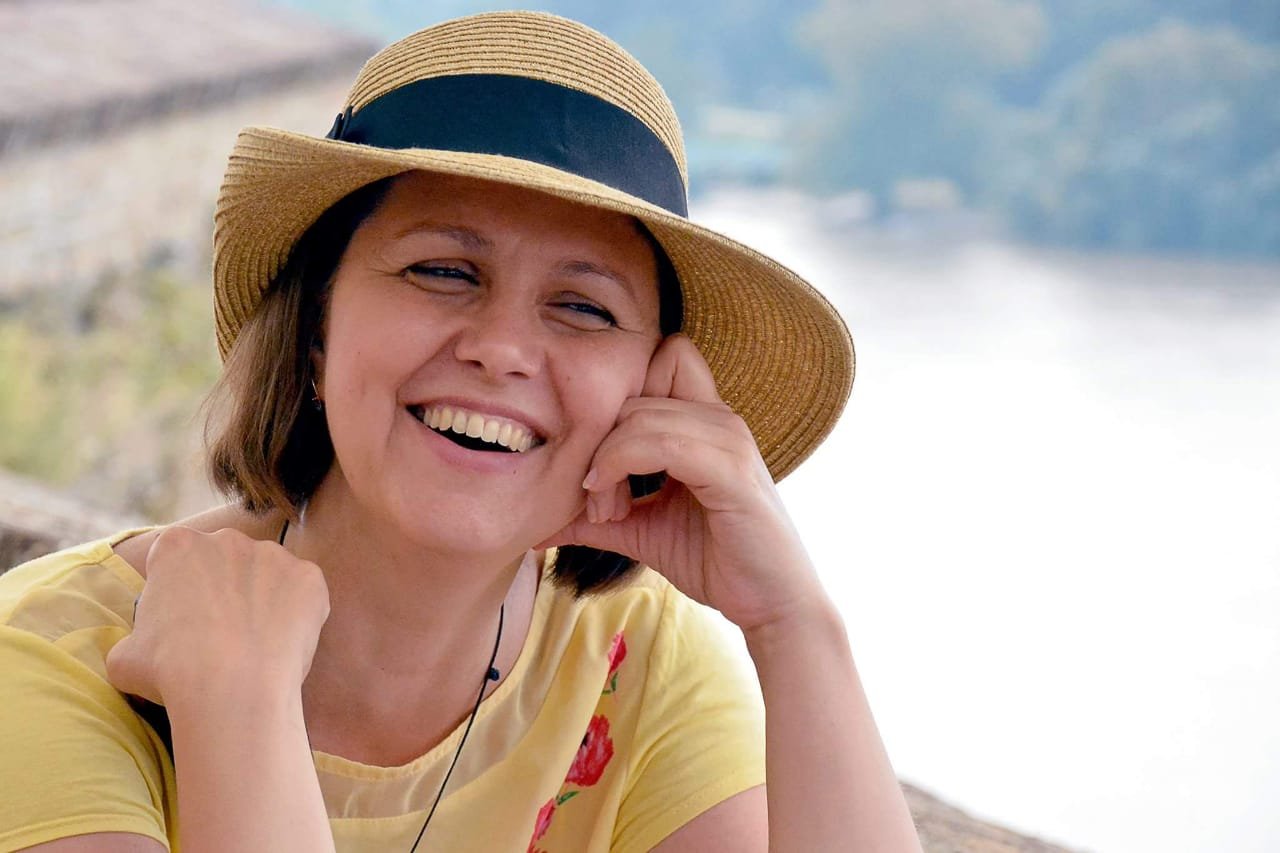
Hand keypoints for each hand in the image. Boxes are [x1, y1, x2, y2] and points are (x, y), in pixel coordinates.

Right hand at [106, 526, 330, 707]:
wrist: (232, 689)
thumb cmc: (171, 673)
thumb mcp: (124, 656)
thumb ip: (135, 638)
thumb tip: (139, 647)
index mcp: (177, 546)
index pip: (176, 559)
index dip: (179, 591)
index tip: (183, 621)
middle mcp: (227, 538)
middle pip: (225, 561)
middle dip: (223, 589)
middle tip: (221, 634)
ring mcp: (273, 554)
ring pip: (267, 575)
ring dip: (261, 600)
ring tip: (254, 643)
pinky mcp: (309, 577)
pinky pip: (303, 593)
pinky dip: (297, 615)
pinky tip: (283, 644)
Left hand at [541, 335, 828, 631]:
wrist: (772, 605)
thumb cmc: (717, 561)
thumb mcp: (642, 530)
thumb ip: (594, 517)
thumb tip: (537, 522)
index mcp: (704, 421)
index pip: (659, 358)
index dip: (617, 395)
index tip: (595, 457)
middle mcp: (719, 418)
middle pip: (633, 387)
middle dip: (598, 439)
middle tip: (592, 497)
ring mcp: (728, 439)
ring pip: (638, 414)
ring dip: (606, 460)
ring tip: (604, 510)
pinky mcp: (731, 470)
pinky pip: (661, 441)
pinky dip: (622, 465)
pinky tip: (614, 506)